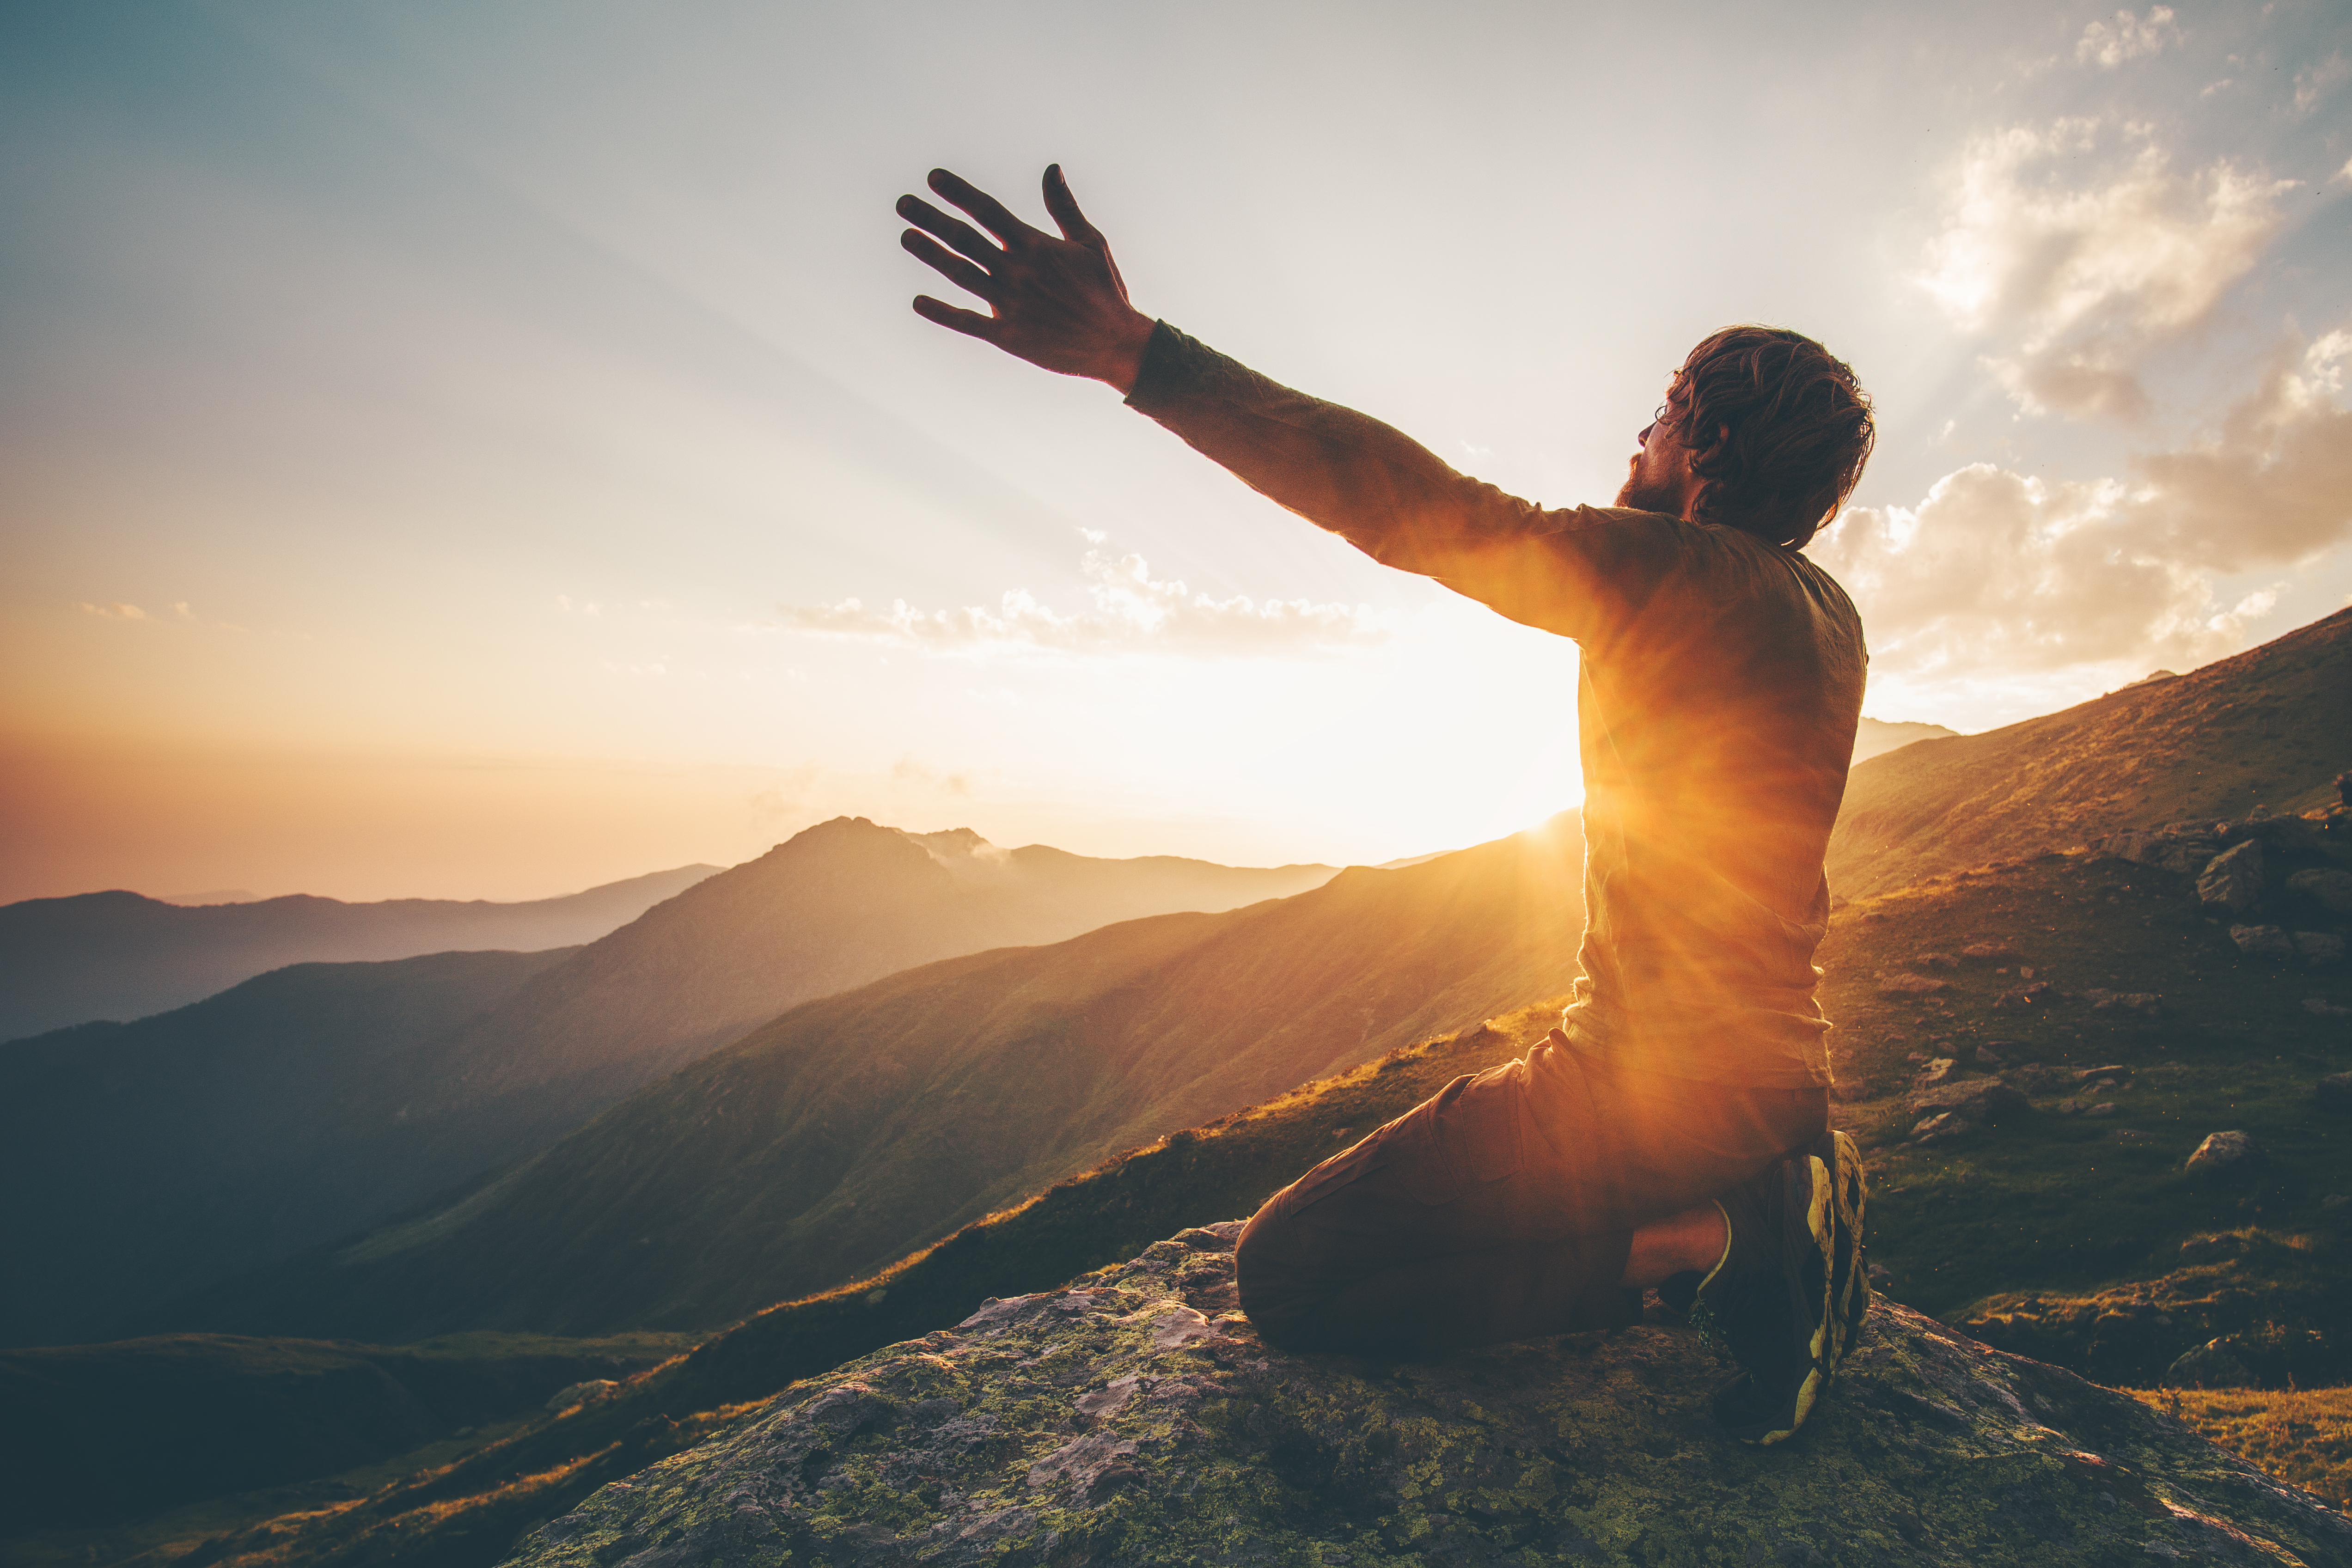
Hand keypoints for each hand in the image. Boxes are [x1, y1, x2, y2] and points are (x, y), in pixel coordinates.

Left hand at [897, 166, 1156, 391]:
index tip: (933, 177)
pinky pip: (968, 323)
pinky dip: (942, 313)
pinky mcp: (1009, 335)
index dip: (958, 192)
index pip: (988, 211)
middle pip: (965, 238)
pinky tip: (918, 302)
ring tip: (906, 237)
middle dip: (931, 218)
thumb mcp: (1090, 242)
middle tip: (903, 204)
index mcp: (1036, 246)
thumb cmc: (1106, 291)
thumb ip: (1064, 206)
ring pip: (961, 273)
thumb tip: (1051, 168)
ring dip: (931, 254)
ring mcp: (1011, 304)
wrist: (1116, 343)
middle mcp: (1018, 271)